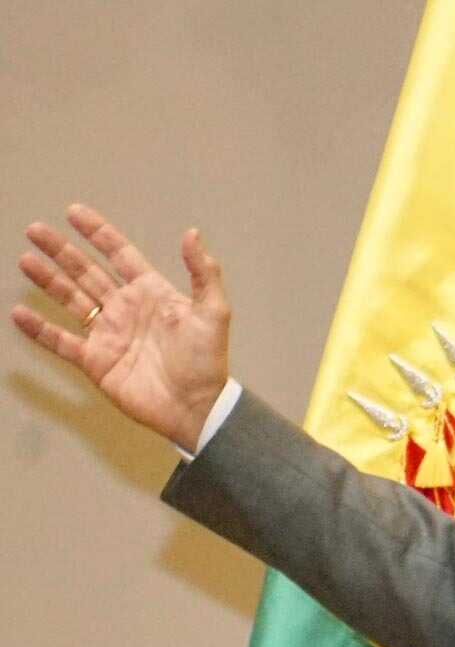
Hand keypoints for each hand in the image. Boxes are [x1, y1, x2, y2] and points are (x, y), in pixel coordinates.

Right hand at [11, 204, 230, 451]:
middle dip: (62, 250)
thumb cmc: (207, 359)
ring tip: (25, 260)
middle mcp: (126, 308)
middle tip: (35, 229)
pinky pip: (61, 341)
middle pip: (87, 272)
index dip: (98, 233)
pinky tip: (19, 314)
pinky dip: (40, 329)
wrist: (196, 405)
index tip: (74, 211)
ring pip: (71, 300)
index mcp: (152, 292)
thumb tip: (191, 232)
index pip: (120, 254)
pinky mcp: (95, 361)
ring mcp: (108, 334)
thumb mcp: (213, 310)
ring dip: (48, 280)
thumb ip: (203, 271)